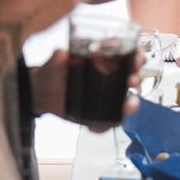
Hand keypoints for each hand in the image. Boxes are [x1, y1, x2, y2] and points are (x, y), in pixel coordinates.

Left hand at [30, 50, 144, 129]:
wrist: (42, 93)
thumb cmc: (53, 71)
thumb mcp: (54, 61)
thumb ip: (57, 57)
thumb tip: (62, 54)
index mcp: (102, 59)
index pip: (124, 55)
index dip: (133, 55)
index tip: (137, 55)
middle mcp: (108, 77)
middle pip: (130, 76)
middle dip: (136, 76)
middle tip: (133, 79)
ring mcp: (105, 97)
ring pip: (125, 100)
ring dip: (131, 103)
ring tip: (130, 105)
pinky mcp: (98, 114)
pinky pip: (109, 121)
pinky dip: (109, 125)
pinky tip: (103, 125)